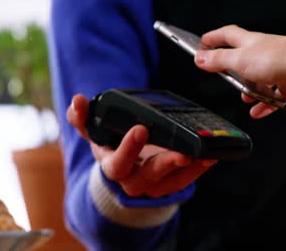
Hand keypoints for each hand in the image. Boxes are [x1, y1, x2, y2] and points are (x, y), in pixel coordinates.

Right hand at [67, 94, 217, 197]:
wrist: (122, 166)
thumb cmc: (110, 144)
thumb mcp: (94, 131)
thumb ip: (82, 117)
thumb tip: (77, 101)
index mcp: (113, 165)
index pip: (117, 163)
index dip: (128, 149)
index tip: (140, 129)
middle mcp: (132, 180)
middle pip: (148, 177)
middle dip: (166, 164)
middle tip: (183, 153)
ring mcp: (152, 185)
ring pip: (171, 183)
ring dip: (189, 170)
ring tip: (204, 155)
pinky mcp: (168, 184)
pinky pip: (184, 181)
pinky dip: (198, 170)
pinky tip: (209, 156)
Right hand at [194, 25, 285, 117]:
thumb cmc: (285, 59)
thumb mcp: (241, 60)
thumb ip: (219, 60)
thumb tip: (199, 58)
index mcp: (250, 42)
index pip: (227, 35)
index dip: (213, 38)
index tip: (201, 44)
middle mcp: (263, 53)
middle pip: (241, 58)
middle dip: (229, 68)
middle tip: (220, 75)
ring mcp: (276, 69)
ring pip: (256, 79)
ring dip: (248, 90)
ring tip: (245, 96)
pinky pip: (270, 96)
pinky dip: (263, 105)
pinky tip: (258, 111)